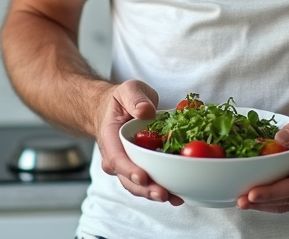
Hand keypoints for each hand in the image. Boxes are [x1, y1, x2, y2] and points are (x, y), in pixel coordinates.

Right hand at [95, 79, 183, 205]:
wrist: (113, 110)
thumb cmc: (120, 101)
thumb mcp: (127, 90)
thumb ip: (135, 99)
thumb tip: (146, 111)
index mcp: (110, 138)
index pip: (116, 158)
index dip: (129, 170)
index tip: (142, 177)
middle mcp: (116, 158)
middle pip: (127, 179)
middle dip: (145, 189)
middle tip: (163, 194)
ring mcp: (127, 166)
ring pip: (138, 186)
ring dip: (155, 193)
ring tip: (175, 198)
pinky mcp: (140, 169)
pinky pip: (149, 182)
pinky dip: (162, 189)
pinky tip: (178, 194)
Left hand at [236, 101, 288, 212]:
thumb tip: (279, 138)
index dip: (269, 192)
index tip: (251, 194)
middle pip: (286, 200)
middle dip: (261, 202)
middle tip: (238, 201)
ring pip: (287, 204)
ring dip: (265, 205)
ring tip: (243, 202)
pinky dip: (274, 201)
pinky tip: (258, 198)